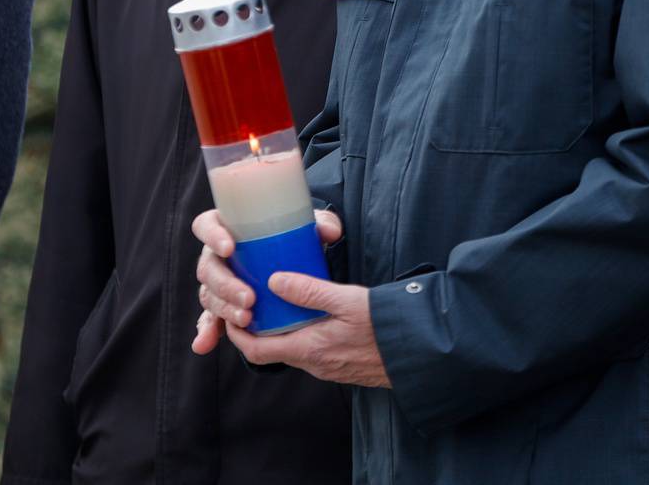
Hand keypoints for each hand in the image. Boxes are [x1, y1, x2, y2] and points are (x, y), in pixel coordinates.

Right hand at [193, 207, 342, 354]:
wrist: (293, 261)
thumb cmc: (293, 237)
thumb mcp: (308, 227)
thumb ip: (322, 224)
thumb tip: (330, 232)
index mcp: (226, 227)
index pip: (206, 225)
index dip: (212, 235)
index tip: (230, 247)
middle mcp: (216, 255)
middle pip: (208, 268)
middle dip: (225, 284)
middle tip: (249, 297)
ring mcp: (217, 282)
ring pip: (209, 295)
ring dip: (223, 309)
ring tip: (246, 318)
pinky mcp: (223, 305)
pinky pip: (209, 320)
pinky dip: (206, 332)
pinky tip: (206, 344)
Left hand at [226, 274, 390, 387]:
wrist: (418, 352)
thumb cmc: (385, 326)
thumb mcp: (347, 300)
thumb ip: (310, 291)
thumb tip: (274, 280)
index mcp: (309, 349)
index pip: (257, 351)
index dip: (238, 334)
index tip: (231, 314)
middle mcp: (314, 364)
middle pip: (272, 350)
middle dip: (258, 328)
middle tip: (253, 301)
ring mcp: (328, 368)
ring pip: (292, 349)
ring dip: (281, 331)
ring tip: (279, 303)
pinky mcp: (341, 365)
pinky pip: (311, 351)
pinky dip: (301, 334)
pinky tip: (310, 314)